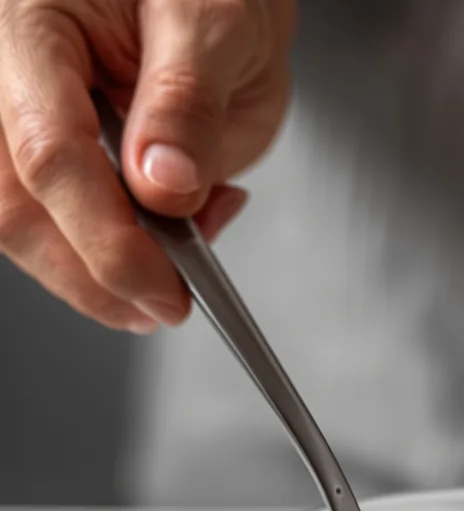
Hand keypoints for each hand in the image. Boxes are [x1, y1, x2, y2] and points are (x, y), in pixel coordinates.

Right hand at [0, 0, 294, 332]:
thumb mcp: (217, 20)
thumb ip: (189, 104)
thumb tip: (164, 188)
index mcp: (30, 18)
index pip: (50, 154)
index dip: (108, 242)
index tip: (166, 290)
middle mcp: (7, 67)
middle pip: (18, 207)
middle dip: (96, 277)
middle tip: (168, 304)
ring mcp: (17, 110)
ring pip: (27, 224)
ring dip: (102, 272)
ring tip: (182, 260)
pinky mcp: (38, 145)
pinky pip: (54, 219)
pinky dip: (111, 250)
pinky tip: (169, 236)